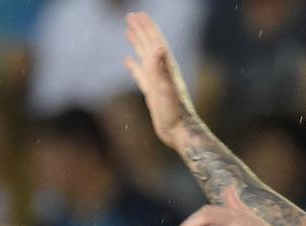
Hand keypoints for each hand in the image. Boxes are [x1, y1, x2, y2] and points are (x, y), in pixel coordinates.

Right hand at [123, 11, 198, 149]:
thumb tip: (159, 47)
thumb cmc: (174, 111)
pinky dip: (133, 65)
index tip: (136, 14)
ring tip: (128, 31)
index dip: (146, 27)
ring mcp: (156, 80)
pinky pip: (140, 74)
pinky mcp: (151, 91)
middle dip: (140, 29)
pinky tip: (127, 60)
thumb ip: (162, 67)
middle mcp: (161, 70)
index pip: (154, 41)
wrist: (178, 130)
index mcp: (165, 66)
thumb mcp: (166, 88)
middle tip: (130, 15)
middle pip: (149, 44)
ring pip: (144, 56)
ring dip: (137, 42)